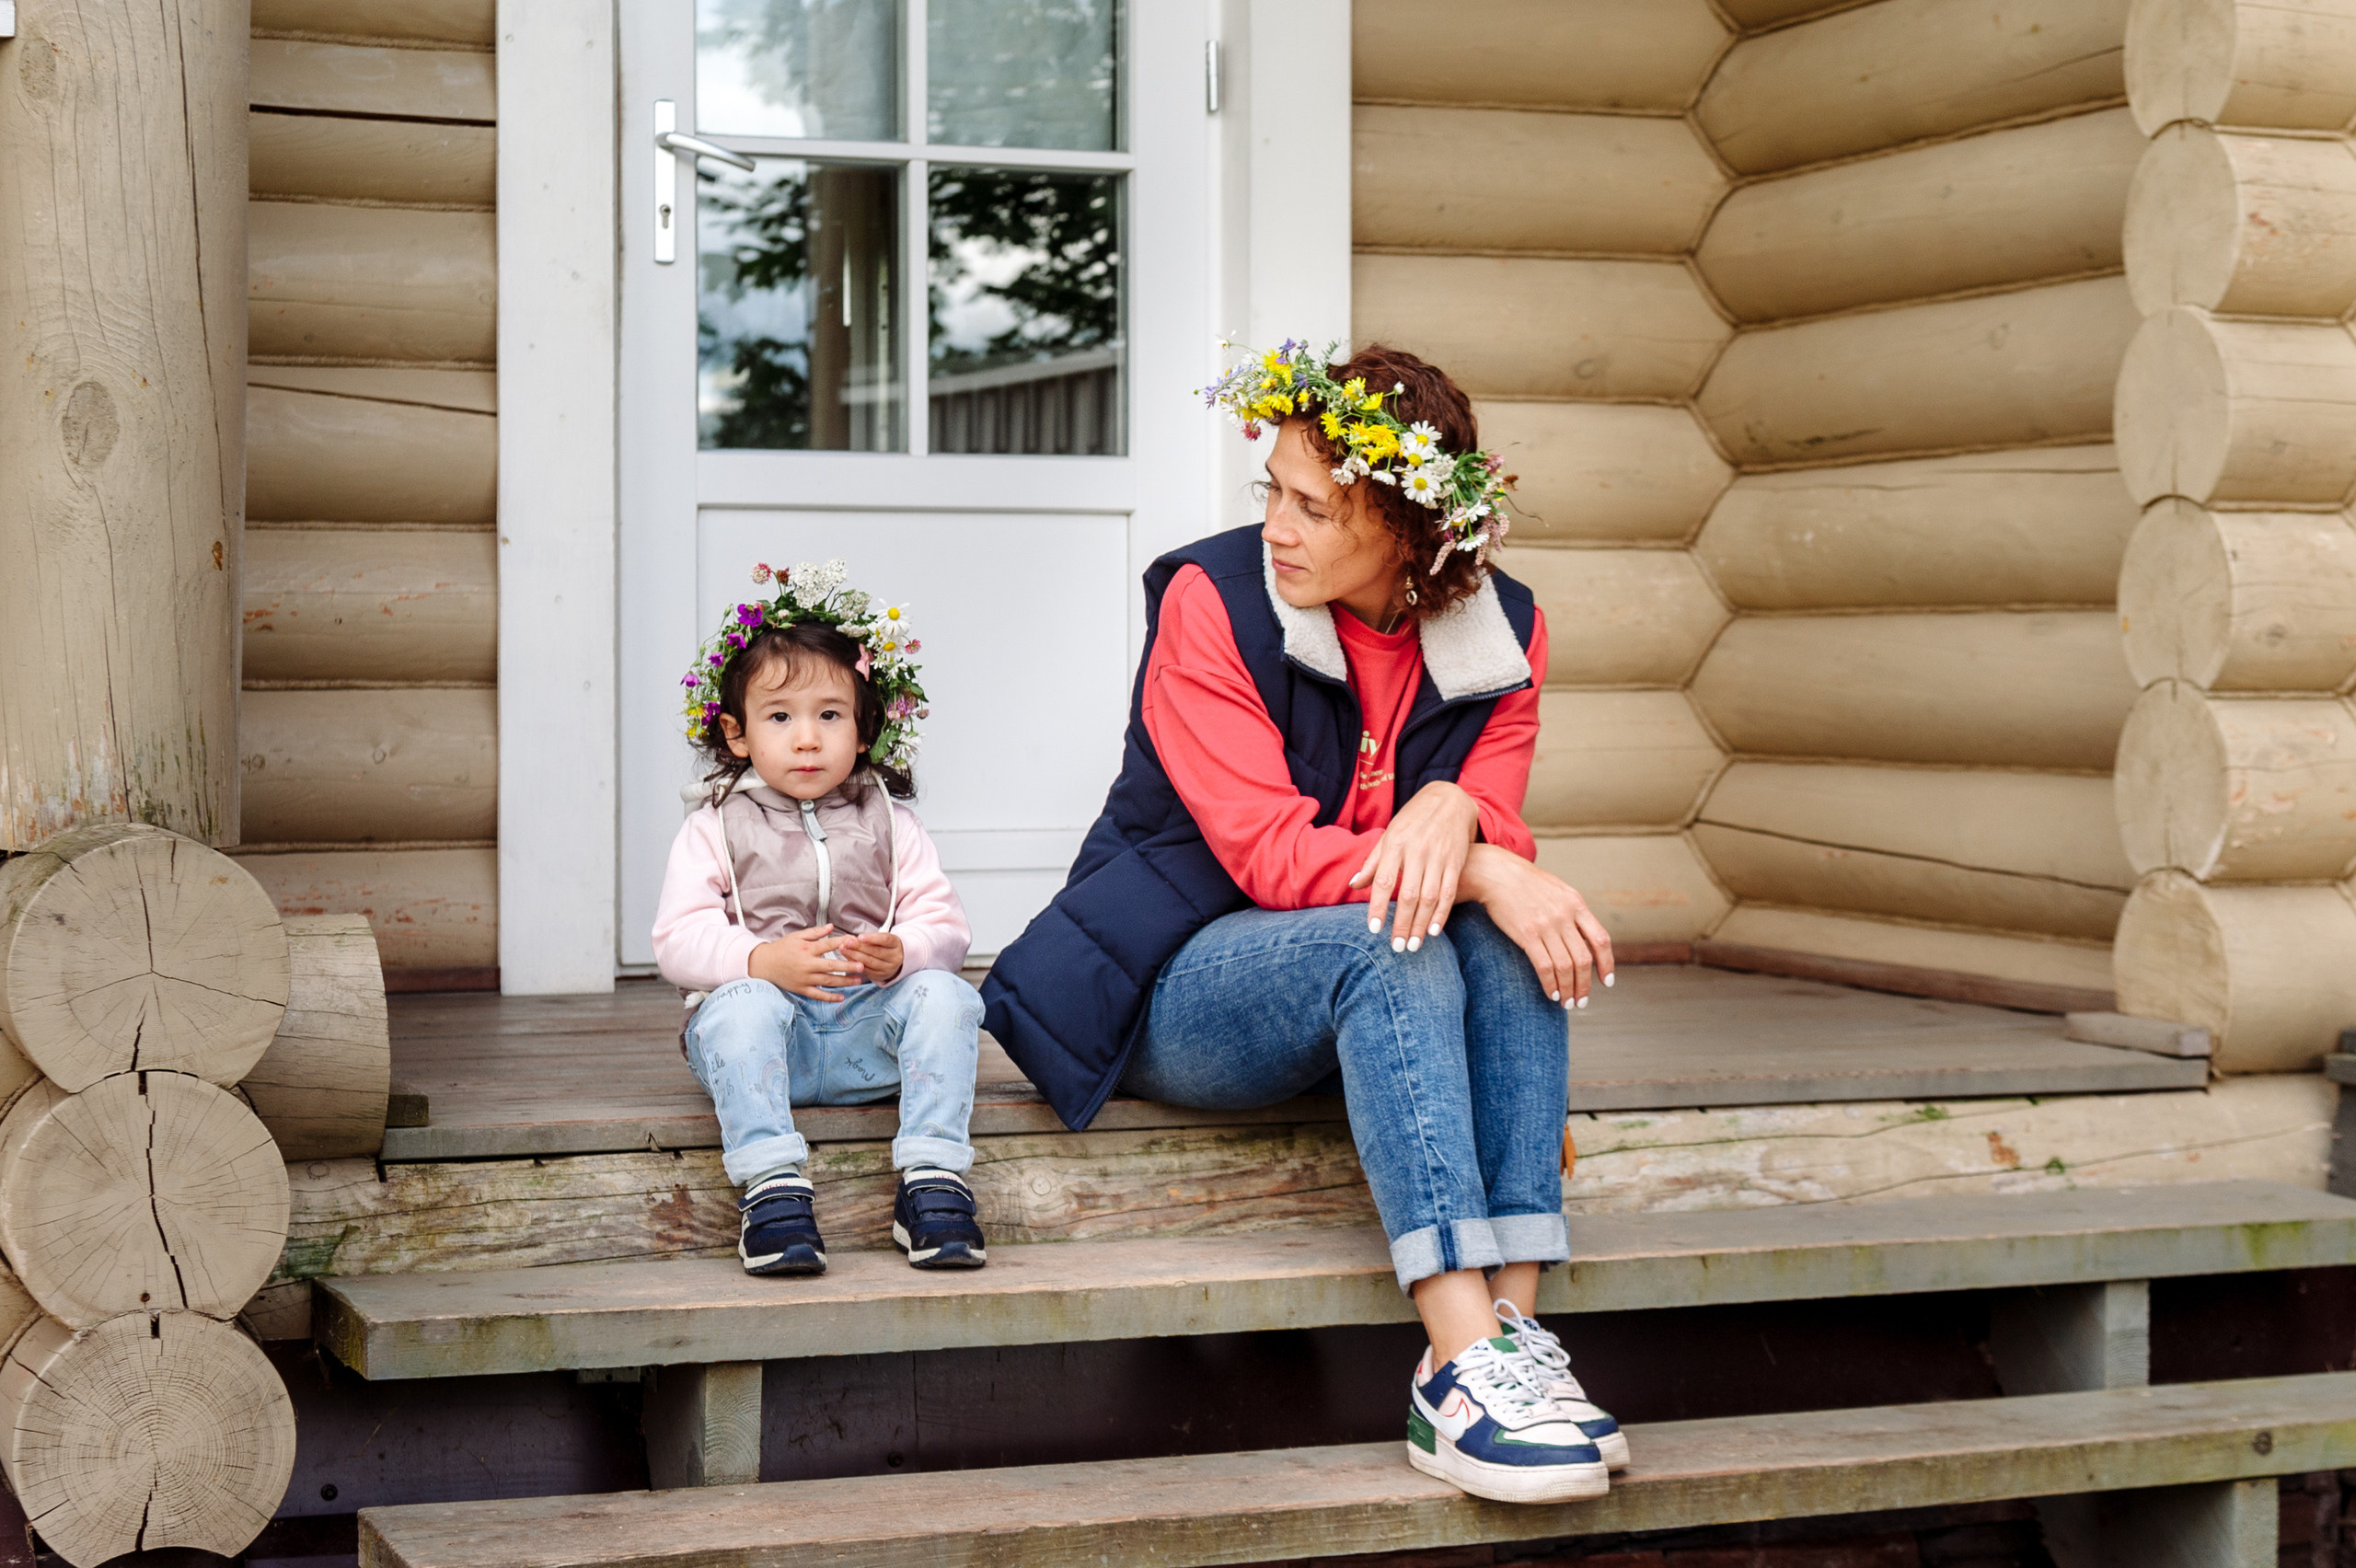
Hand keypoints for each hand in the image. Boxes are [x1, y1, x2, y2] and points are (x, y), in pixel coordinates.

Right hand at [748, 924, 859, 1001]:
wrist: (764, 964)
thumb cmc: (782, 948)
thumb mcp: (797, 937)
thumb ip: (815, 932)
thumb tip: (831, 927)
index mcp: (806, 949)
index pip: (827, 945)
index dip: (842, 943)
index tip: (855, 941)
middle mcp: (807, 965)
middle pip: (830, 966)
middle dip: (847, 966)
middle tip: (862, 965)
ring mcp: (804, 979)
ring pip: (827, 981)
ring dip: (844, 982)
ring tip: (858, 980)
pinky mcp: (801, 989)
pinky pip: (817, 995)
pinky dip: (829, 997)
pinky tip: (841, 997)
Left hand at [836, 930, 903, 984]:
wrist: (892, 961)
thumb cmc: (883, 945)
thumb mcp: (881, 939)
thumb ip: (869, 938)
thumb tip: (851, 938)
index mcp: (896, 945)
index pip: (885, 940)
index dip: (872, 938)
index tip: (859, 936)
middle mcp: (895, 957)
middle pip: (876, 952)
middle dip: (859, 947)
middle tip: (846, 942)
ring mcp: (888, 968)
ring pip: (869, 962)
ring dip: (854, 955)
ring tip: (843, 948)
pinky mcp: (879, 976)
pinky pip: (865, 969)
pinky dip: (854, 962)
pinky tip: (846, 957)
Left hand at [1349, 781, 1480, 950]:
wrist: (1450, 800)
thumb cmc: (1413, 820)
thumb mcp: (1390, 835)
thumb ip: (1373, 862)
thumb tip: (1354, 885)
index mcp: (1396, 844)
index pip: (1384, 881)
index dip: (1379, 907)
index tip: (1374, 929)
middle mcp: (1417, 851)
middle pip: (1409, 895)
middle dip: (1402, 924)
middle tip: (1395, 947)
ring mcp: (1439, 857)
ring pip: (1430, 898)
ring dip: (1421, 925)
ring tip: (1412, 946)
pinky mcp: (1456, 861)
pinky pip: (1449, 892)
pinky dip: (1442, 914)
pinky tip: (1434, 931)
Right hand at [1459, 844, 1615, 1006]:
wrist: (1495, 873)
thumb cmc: (1524, 882)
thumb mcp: (1557, 890)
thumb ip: (1572, 911)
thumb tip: (1583, 937)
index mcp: (1576, 904)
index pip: (1601, 940)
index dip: (1607, 964)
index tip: (1607, 982)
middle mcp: (1565, 915)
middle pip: (1584, 959)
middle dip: (1584, 985)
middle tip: (1581, 1000)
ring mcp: (1547, 925)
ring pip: (1566, 967)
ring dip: (1568, 989)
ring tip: (1566, 1002)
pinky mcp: (1527, 934)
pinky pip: (1545, 966)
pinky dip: (1550, 984)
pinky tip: (1551, 993)